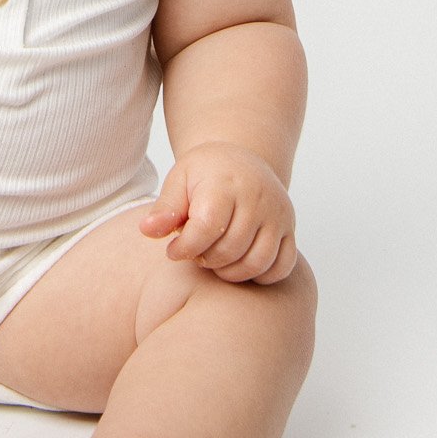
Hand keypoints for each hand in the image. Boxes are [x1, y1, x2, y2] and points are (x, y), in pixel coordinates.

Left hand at [139, 144, 297, 284]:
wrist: (241, 162)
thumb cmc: (205, 173)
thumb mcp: (179, 180)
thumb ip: (165, 208)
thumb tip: (147, 231)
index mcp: (226, 183)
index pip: (207, 227)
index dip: (186, 247)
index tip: (173, 250)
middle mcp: (258, 198)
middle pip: (231, 248)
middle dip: (205, 260)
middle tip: (194, 254)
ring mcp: (278, 215)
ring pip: (257, 262)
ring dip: (230, 272)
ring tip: (214, 260)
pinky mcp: (290, 230)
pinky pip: (282, 266)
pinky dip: (261, 275)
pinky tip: (239, 265)